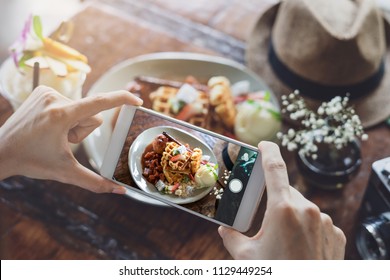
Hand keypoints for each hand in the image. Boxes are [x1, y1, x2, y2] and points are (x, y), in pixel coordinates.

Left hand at [0, 85, 142, 193]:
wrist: (1, 151)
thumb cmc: (32, 162)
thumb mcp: (66, 173)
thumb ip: (95, 183)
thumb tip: (119, 192)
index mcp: (61, 115)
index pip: (100, 102)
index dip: (122, 99)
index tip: (137, 100)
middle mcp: (55, 99)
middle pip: (91, 115)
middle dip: (84, 130)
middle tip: (62, 141)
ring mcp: (47, 93)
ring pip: (81, 109)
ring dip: (74, 124)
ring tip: (54, 134)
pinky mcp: (42, 91)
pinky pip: (69, 103)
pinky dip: (66, 116)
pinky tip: (49, 125)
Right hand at [218, 141, 345, 258]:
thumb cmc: (276, 273)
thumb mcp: (246, 257)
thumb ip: (231, 238)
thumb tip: (225, 229)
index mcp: (283, 209)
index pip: (275, 168)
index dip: (268, 151)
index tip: (264, 144)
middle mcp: (308, 210)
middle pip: (286, 193)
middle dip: (274, 202)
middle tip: (265, 222)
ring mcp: (325, 221)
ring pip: (302, 208)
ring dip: (290, 216)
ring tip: (283, 241)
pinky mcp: (336, 233)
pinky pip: (318, 222)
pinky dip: (307, 228)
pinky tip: (300, 247)